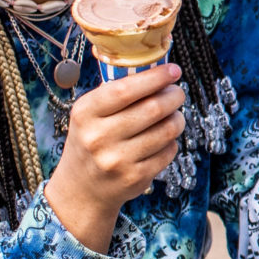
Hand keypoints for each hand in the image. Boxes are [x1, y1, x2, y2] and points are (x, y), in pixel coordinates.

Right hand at [45, 63, 185, 252]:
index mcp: (85, 113)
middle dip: (173, 96)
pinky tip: (162, 139)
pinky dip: (171, 141)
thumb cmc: (91, 141)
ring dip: (177, 118)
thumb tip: (157, 70)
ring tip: (172, 116)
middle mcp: (98, 137)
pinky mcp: (135, 177)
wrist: (82, 188)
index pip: (126, 89)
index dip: (155, 77)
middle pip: (153, 108)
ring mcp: (117, 159)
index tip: (173, 70)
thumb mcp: (90, 114)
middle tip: (177, 93)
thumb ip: (116, 92)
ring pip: (167, 130)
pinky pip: (169, 151)